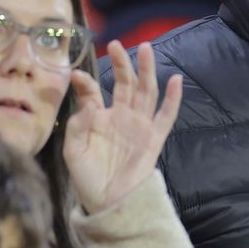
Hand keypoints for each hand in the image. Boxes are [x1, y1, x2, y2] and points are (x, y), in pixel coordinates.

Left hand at [63, 40, 182, 213]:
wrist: (108, 203)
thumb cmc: (87, 178)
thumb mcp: (73, 151)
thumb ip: (77, 126)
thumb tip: (88, 105)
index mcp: (98, 119)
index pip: (93, 93)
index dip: (85, 83)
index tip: (76, 75)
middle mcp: (120, 118)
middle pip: (124, 84)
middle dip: (121, 64)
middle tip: (115, 44)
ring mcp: (139, 126)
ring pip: (145, 92)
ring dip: (146, 71)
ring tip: (145, 48)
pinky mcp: (154, 139)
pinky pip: (166, 116)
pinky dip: (172, 98)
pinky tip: (175, 79)